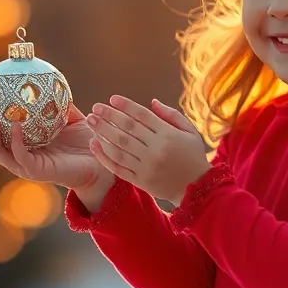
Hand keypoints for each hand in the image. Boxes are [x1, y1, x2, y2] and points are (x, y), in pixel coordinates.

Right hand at [0, 95, 106, 190]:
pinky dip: (15, 140)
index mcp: (19, 145)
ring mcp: (24, 166)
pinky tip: (15, 124)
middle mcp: (17, 157)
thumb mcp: (69, 116)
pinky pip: (20, 156)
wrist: (101, 165)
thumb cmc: (85, 142)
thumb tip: (48, 74)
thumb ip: (57, 100)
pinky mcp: (36, 172)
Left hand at [86, 95, 211, 204]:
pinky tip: (93, 144)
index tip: (111, 99)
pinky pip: (118, 167)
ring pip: (119, 147)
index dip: (125, 106)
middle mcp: (156, 149)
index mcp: (168, 135)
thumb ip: (171, 115)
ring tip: (90, 122)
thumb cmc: (193, 156)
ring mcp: (146, 166)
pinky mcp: (140, 180)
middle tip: (95, 108)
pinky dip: (104, 156)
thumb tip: (151, 102)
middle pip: (127, 129)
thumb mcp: (190, 131)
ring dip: (102, 133)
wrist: (196, 189)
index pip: (142, 116)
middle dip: (109, 116)